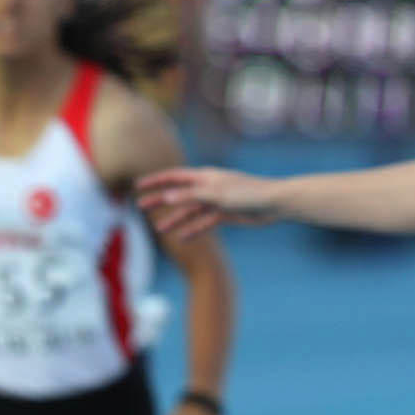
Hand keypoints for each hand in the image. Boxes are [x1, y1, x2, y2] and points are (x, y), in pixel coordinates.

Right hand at [136, 167, 281, 241]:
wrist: (275, 203)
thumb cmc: (248, 193)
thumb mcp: (216, 194)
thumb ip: (191, 196)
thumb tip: (166, 197)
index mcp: (206, 176)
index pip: (175, 177)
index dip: (156, 181)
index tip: (139, 186)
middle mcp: (209, 187)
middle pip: (180, 194)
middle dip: (161, 200)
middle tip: (141, 207)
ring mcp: (217, 201)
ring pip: (191, 210)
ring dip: (176, 218)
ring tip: (160, 229)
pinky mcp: (227, 213)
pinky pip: (205, 222)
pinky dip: (195, 229)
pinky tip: (183, 238)